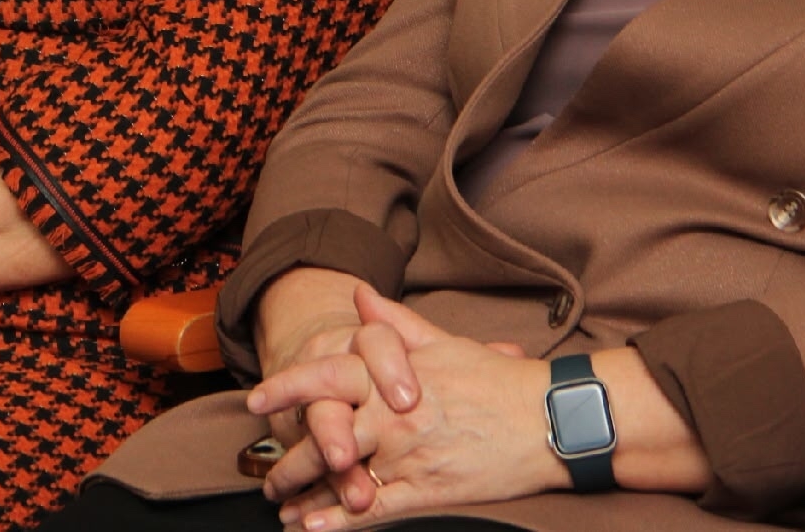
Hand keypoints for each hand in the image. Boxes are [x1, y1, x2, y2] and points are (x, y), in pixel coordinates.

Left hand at [254, 287, 551, 529]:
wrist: (549, 419)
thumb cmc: (496, 379)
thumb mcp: (442, 343)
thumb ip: (394, 324)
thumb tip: (358, 295)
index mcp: (391, 376)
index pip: (325, 376)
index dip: (286, 389)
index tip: (255, 400)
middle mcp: (392, 415)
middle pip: (324, 434)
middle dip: (288, 457)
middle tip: (264, 474)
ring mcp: (408, 455)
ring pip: (342, 476)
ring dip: (306, 494)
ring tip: (282, 509)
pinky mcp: (428, 490)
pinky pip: (375, 510)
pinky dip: (340, 522)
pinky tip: (312, 529)